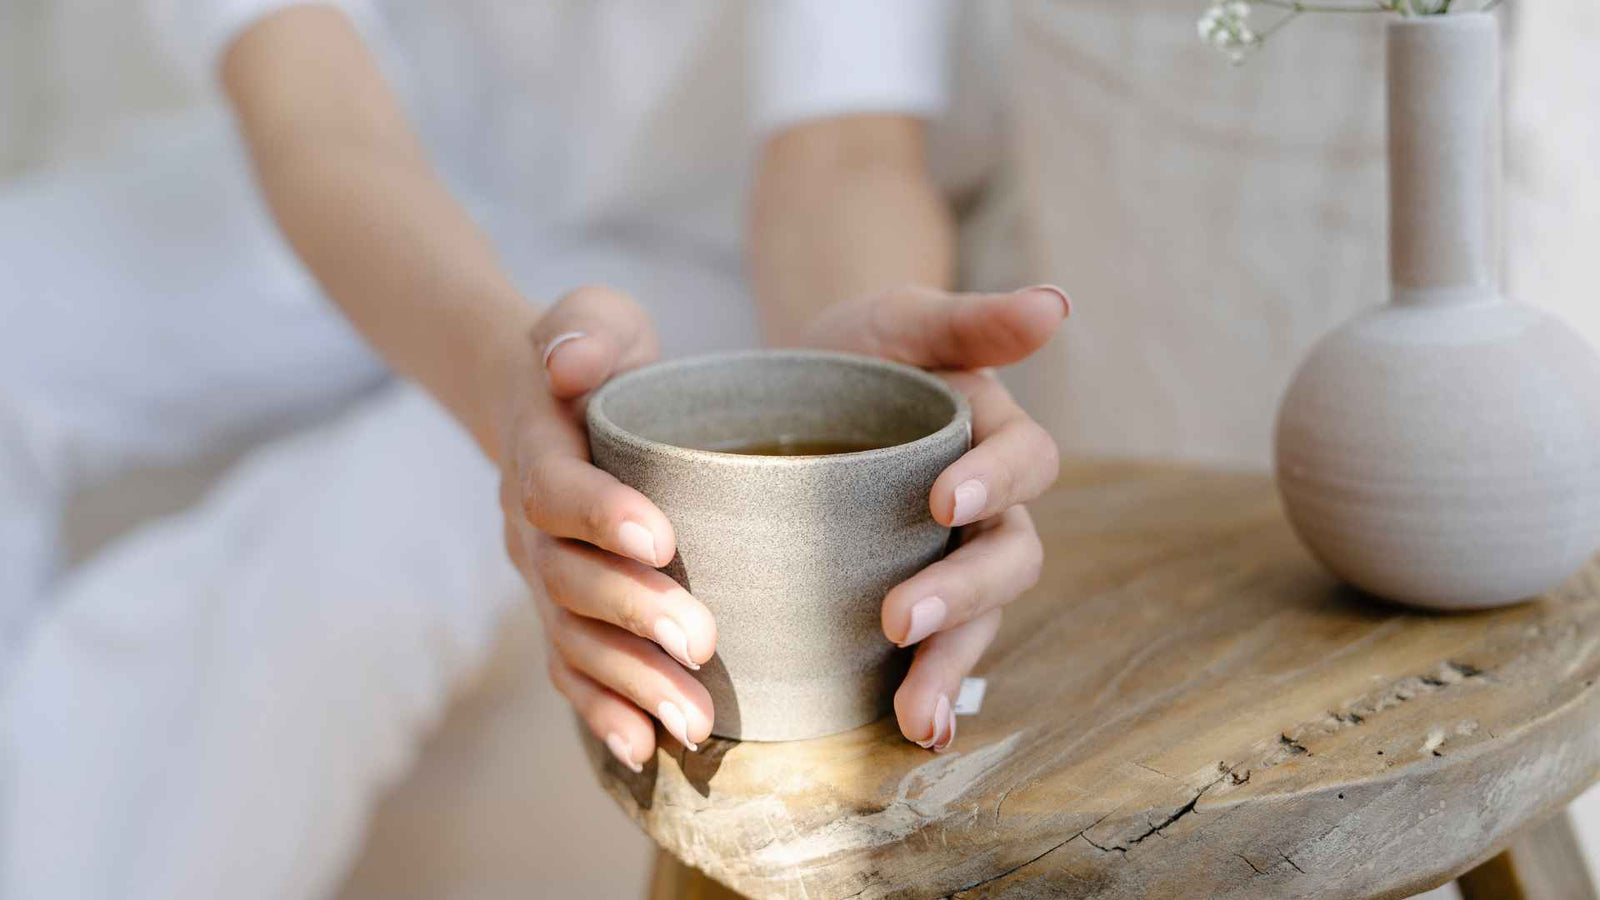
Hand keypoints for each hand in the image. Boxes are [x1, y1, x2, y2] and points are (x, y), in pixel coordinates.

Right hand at [498, 286, 716, 772]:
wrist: (544, 404)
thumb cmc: (593, 356)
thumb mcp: (594, 319)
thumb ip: (586, 332)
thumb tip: (568, 362)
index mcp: (538, 452)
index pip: (557, 489)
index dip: (600, 515)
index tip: (659, 538)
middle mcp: (529, 526)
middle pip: (568, 582)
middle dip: (633, 614)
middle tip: (701, 640)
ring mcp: (543, 579)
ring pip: (574, 642)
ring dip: (631, 684)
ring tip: (694, 723)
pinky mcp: (565, 616)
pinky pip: (573, 672)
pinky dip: (604, 713)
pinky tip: (646, 751)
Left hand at [801, 285, 1069, 750]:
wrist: (797, 386)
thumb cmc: (862, 347)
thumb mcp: (906, 319)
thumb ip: (975, 320)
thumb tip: (1059, 304)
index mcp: (996, 438)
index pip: (1026, 463)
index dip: (995, 482)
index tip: (941, 501)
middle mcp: (987, 509)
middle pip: (1007, 559)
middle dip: (962, 594)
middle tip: (899, 619)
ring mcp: (951, 561)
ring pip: (979, 620)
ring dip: (951, 667)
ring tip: (914, 718)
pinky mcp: (907, 598)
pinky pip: (934, 649)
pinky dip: (931, 691)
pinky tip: (911, 732)